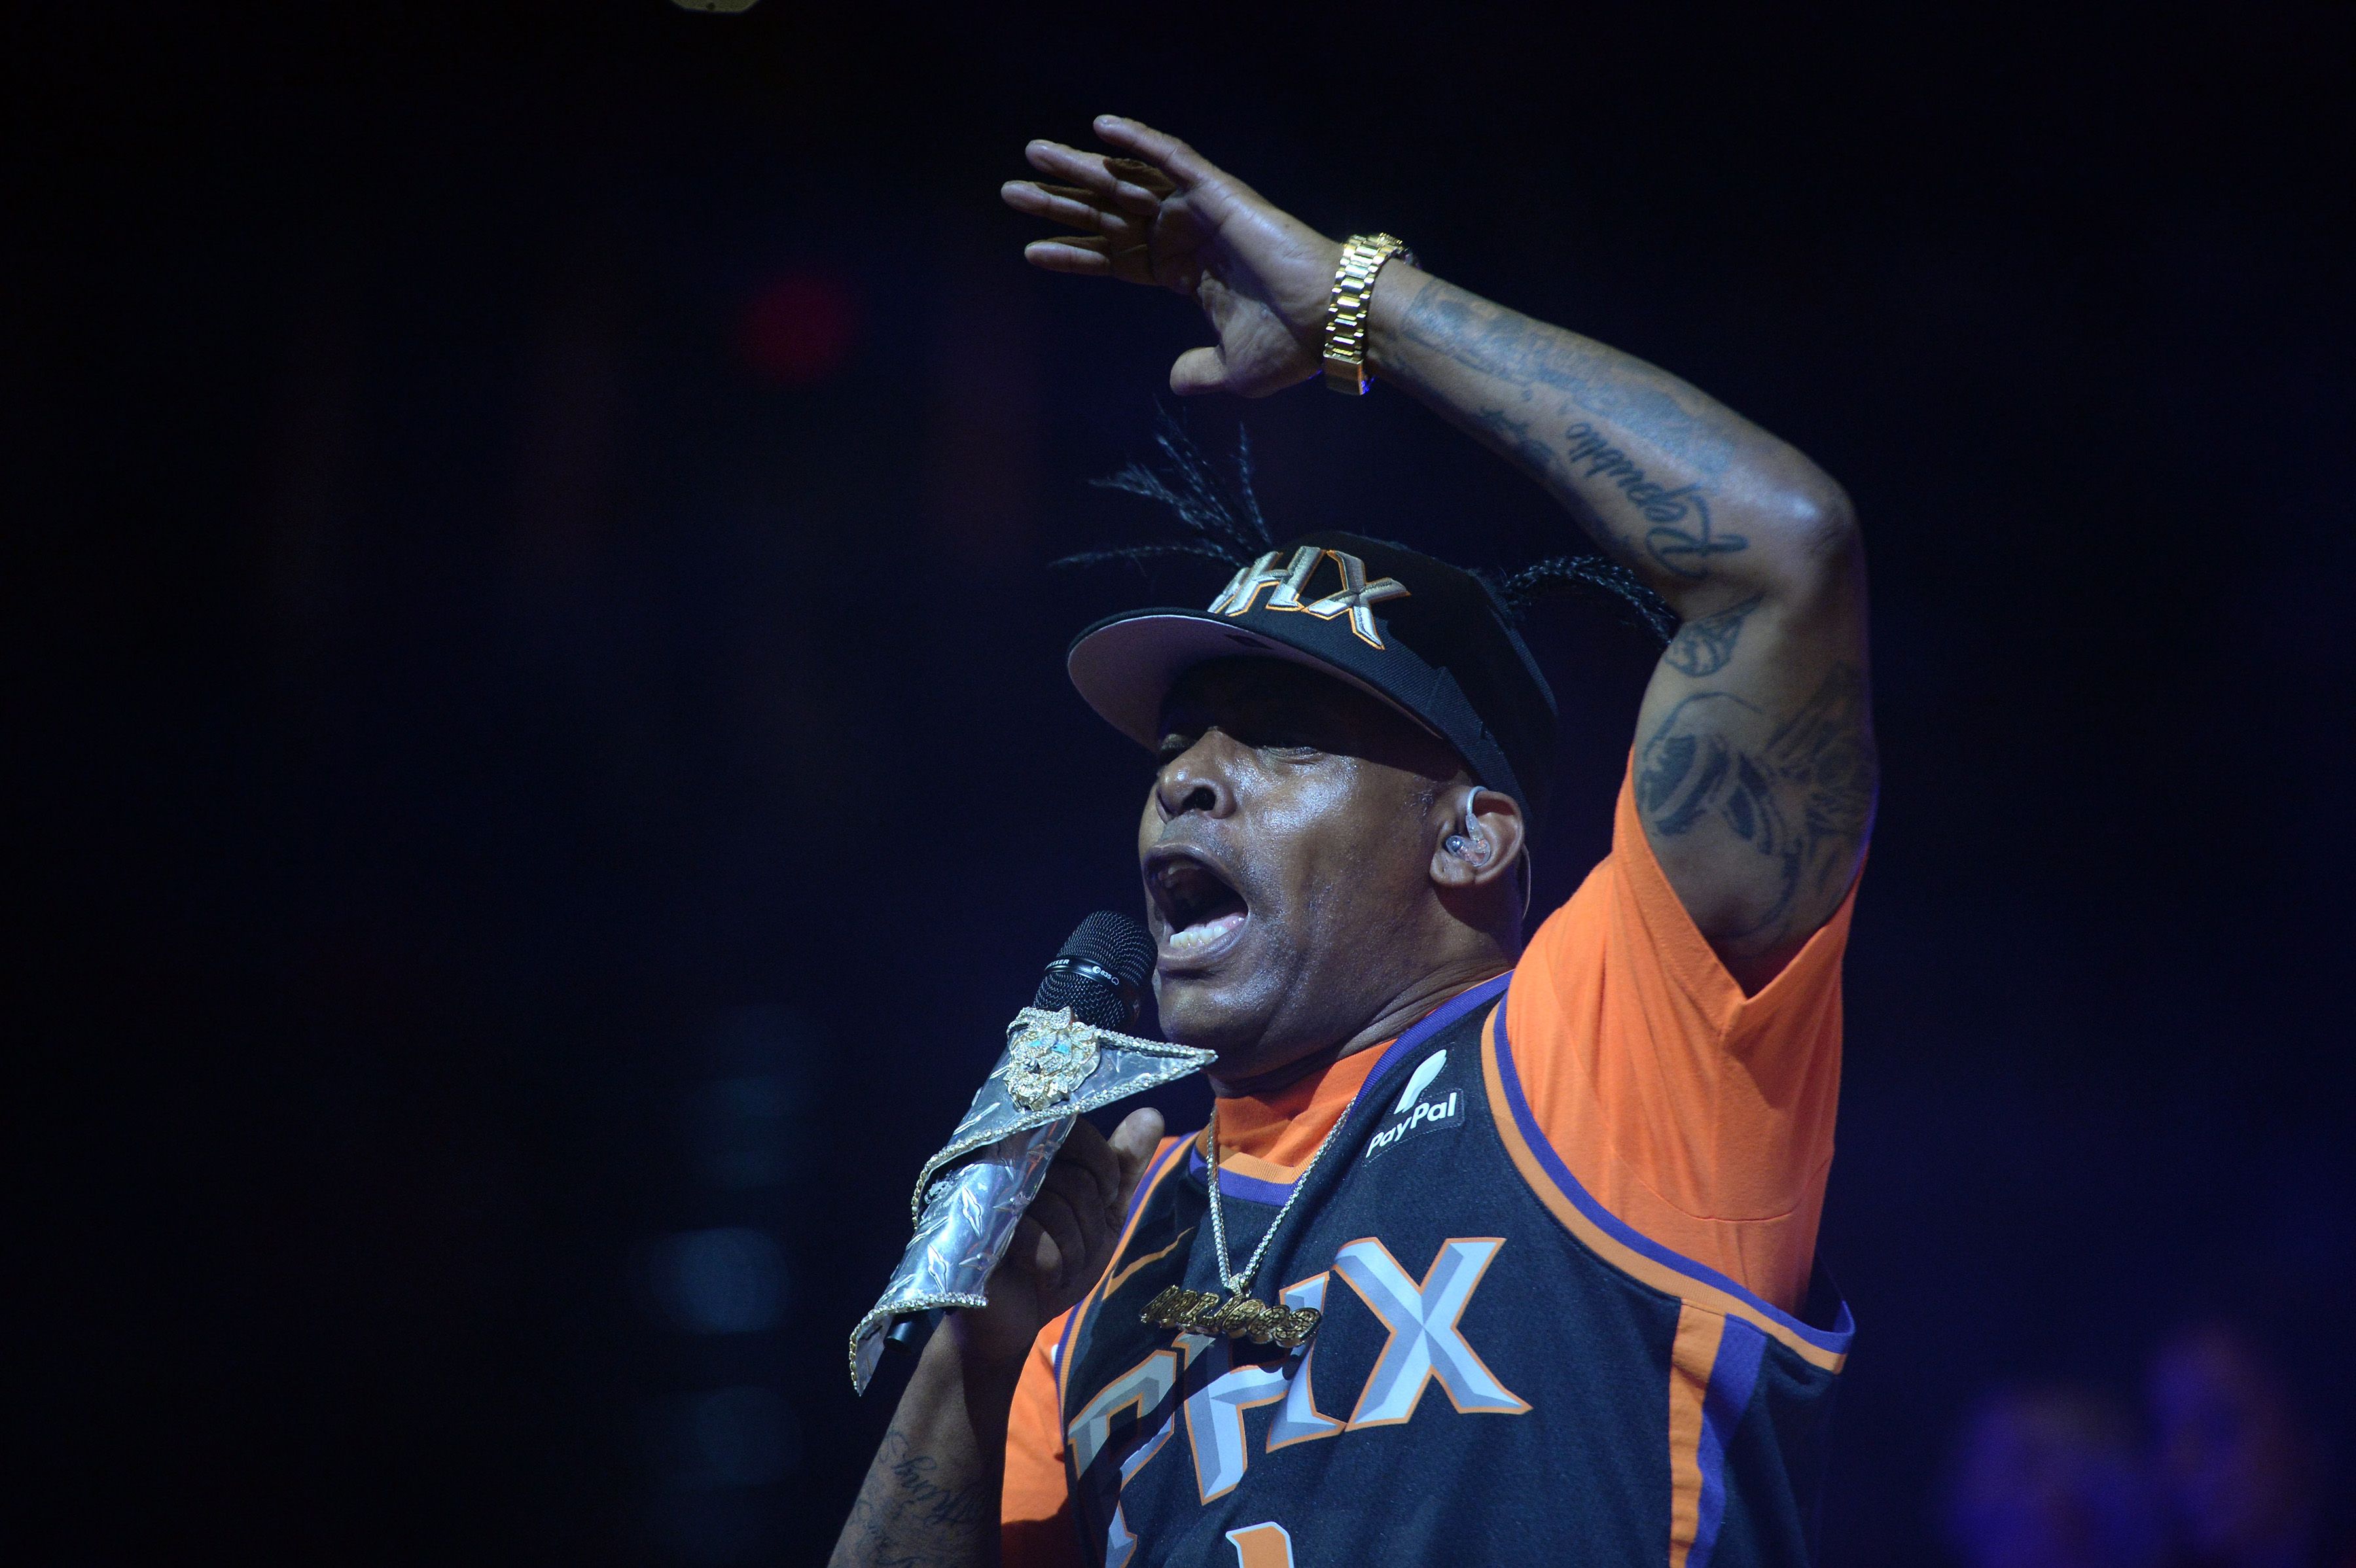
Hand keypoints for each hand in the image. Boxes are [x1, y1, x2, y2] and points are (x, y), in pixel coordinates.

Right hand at [949, 1106, 1165, 1369]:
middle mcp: (1003, 1166)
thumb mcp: (1101, 1211)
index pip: (1078, 1130)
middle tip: (1079, 1245)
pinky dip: (1054, 1269)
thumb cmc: (1057, 1256)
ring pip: (1060, 1211)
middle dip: (1092, 1224)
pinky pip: (1039, 1245)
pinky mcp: (976, 1239)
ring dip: (1075, 1251)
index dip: (1105, 1165)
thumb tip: (1151, 1114)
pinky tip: (1041, 1278)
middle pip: (1075, 1179)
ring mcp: (986, 1201)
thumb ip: (1122, 1165)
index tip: (1107, 1194)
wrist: (1016, 1317)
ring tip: (1059, 1265)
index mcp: (1033, 1151)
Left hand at [1002, 115, 1343, 397]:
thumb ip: (1199, 372)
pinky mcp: (1219, 193)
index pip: (1115, 260)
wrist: (1329, 323)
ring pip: (1127, 182)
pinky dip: (1138, 141)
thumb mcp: (1232, 371)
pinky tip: (1100, 129)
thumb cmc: (1290, 347)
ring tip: (1033, 154)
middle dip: (1059, 203)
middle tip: (1010, 193)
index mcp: (1184, 275)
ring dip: (1081, 166)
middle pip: (1107, 215)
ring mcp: (1200, 211)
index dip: (1074, 255)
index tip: (1030, 252)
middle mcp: (1185, 237)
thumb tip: (1175, 380)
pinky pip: (1172, 158)